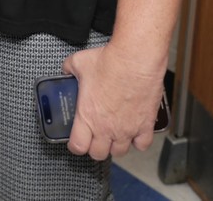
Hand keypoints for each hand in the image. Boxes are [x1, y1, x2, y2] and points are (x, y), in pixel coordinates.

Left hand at [62, 44, 166, 159]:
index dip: (75, 145)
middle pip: (98, 153)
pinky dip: (138, 141)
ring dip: (115, 145)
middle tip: (94, 137)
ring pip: (120, 151)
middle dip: (94, 147)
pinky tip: (133, 131)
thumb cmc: (109, 62)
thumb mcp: (78, 62)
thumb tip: (66, 69)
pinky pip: (142, 144)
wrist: (135, 60)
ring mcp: (127, 129)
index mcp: (88, 116)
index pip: (78, 146)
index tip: (76, 141)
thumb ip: (68, 69)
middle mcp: (107, 128)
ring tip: (112, 134)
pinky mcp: (146, 125)